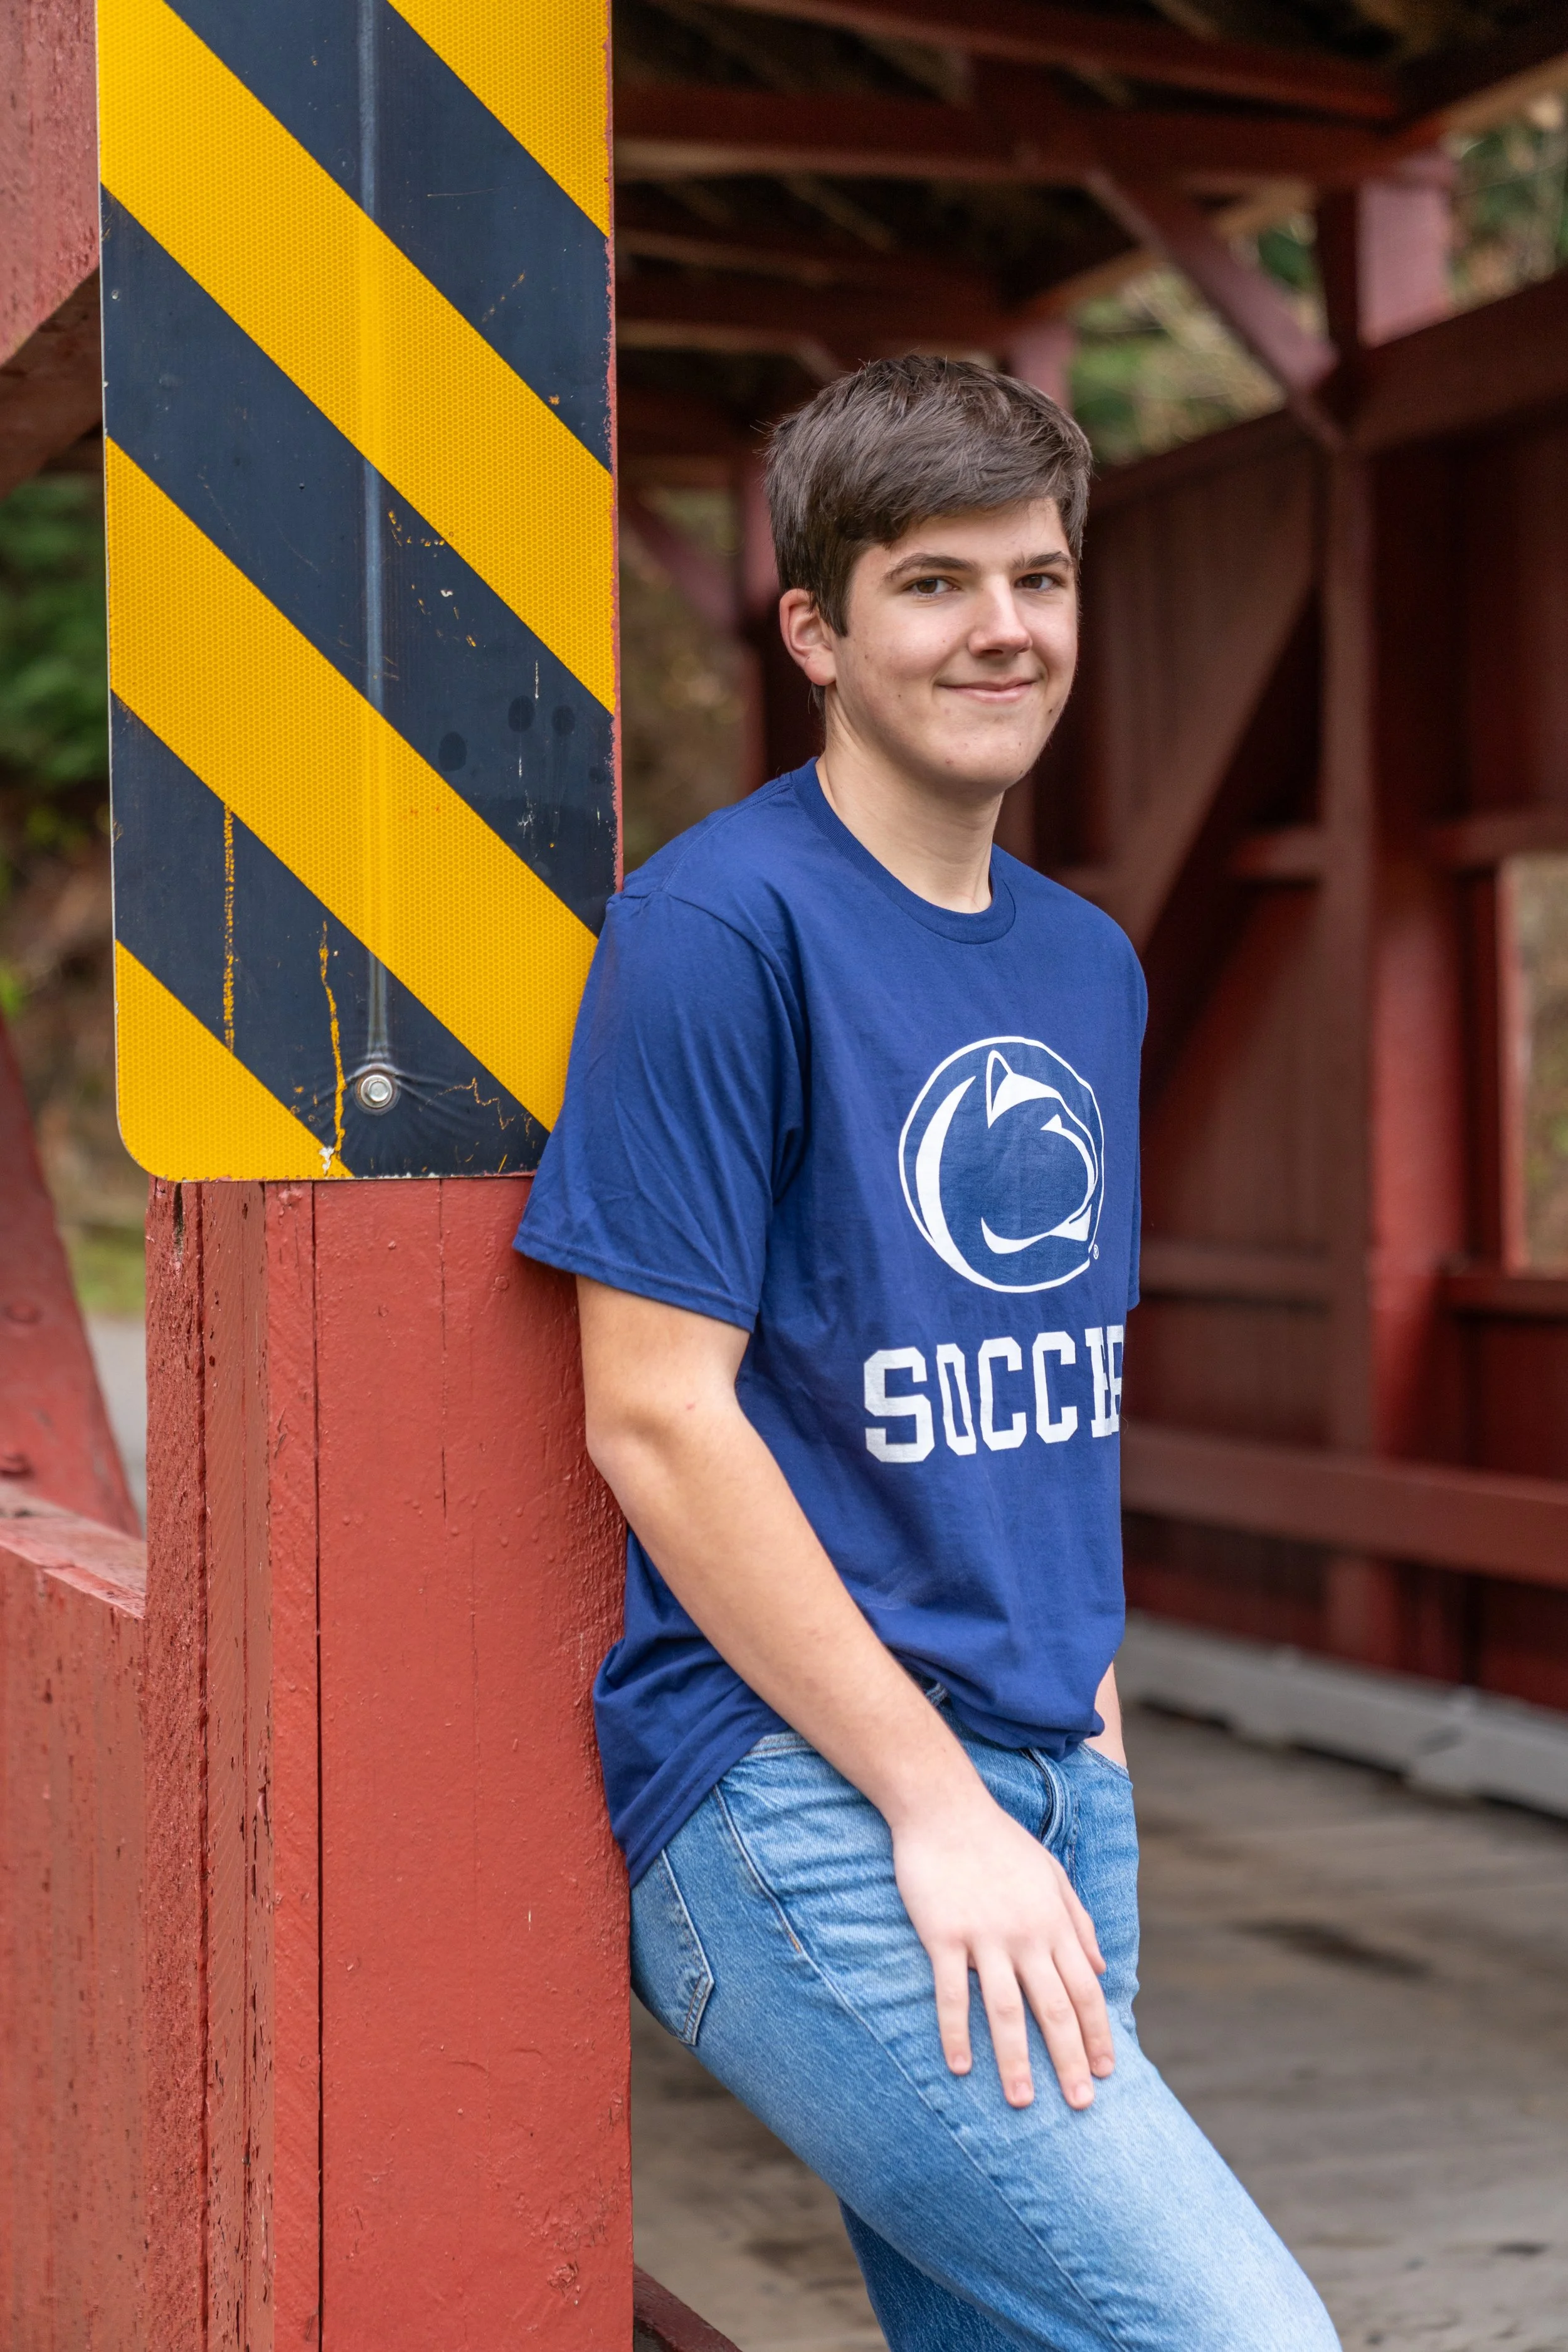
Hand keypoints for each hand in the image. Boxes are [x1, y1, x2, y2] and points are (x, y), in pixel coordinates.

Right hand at [892, 1787, 1113, 2111]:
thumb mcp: (1051, 1873)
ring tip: (1022, 2103)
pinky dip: (956, 2033)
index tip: (1105, 2072)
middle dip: (1070, 2060)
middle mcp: (1027, 1934)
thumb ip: (1079, 1921)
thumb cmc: (998, 1840)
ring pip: (1007, 2011)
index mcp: (1054, 1922)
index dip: (1097, 2034)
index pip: (1085, 1990)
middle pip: (1055, 2009)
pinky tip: (959, 2066)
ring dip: (1017, 2061)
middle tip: (1080, 2105)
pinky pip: (953, 1993)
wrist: (944, 1806)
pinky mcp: (944, 1935)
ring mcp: (985, 1936)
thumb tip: (1101, 1969)